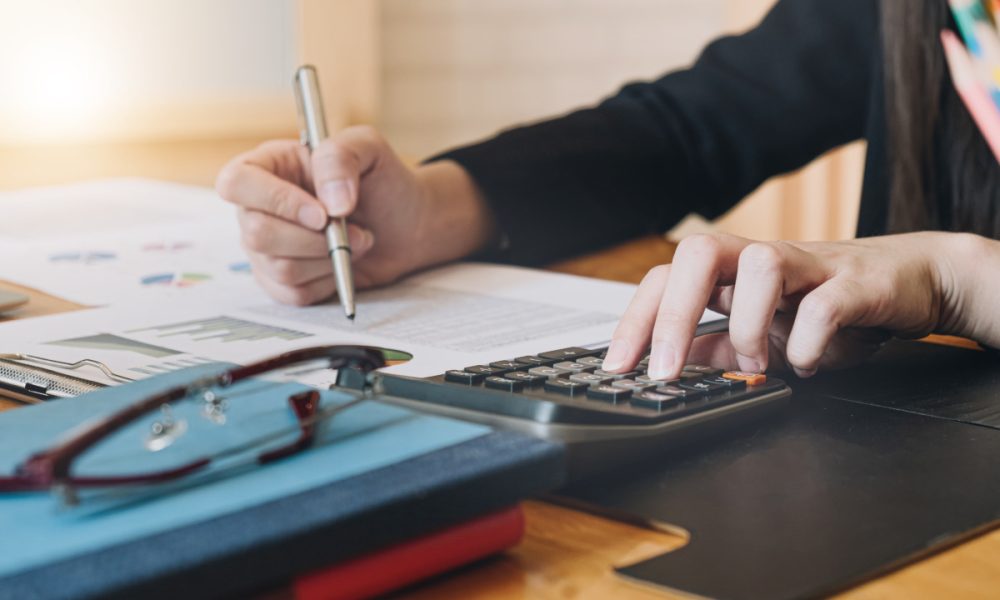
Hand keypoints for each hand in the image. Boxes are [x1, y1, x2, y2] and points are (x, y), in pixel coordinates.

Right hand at [216, 127, 494, 304]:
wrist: (404, 225)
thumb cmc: (381, 182)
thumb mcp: (367, 148)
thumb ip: (340, 158)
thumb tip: (330, 203)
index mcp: (267, 166)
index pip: (236, 182)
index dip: (275, 201)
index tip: (322, 213)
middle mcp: (257, 207)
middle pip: (256, 233)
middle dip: (314, 239)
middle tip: (352, 228)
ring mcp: (265, 247)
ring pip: (278, 267)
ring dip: (328, 259)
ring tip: (356, 241)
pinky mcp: (280, 280)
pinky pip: (292, 293)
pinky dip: (326, 282)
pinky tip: (342, 263)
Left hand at [601, 232, 971, 379]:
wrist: (910, 282)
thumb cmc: (829, 306)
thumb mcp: (762, 333)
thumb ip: (717, 347)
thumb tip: (670, 368)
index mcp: (732, 272)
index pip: (666, 277)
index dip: (636, 319)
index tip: (618, 368)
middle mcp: (762, 259)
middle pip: (699, 250)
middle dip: (671, 313)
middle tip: (664, 371)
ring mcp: (810, 265)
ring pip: (762, 264)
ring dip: (748, 325)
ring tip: (758, 364)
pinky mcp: (857, 283)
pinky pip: (825, 303)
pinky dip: (809, 342)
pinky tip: (808, 364)